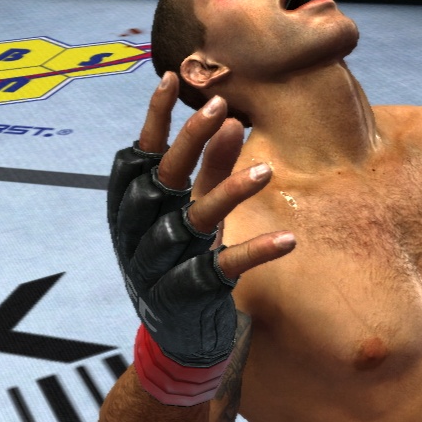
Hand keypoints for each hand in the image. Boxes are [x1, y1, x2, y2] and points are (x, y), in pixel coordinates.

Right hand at [108, 72, 295, 365]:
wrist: (176, 342)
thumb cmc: (183, 263)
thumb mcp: (193, 212)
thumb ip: (209, 168)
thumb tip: (229, 117)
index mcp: (132, 211)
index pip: (138, 157)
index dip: (152, 121)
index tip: (170, 80)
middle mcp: (140, 235)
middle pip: (162, 181)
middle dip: (189, 141)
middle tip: (220, 105)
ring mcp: (163, 266)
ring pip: (194, 221)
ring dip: (229, 192)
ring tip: (267, 170)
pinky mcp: (191, 295)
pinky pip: (224, 269)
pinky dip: (256, 254)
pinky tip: (289, 241)